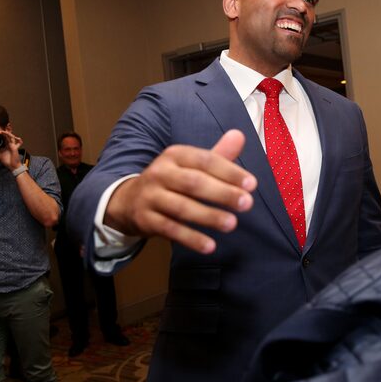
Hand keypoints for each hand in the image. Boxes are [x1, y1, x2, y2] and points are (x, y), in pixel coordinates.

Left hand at [0, 130, 23, 169]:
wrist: (12, 166)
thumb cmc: (7, 161)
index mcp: (5, 146)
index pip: (2, 139)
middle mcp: (9, 144)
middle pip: (5, 136)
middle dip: (0, 132)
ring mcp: (12, 144)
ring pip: (9, 135)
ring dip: (3, 132)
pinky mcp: (14, 145)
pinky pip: (11, 138)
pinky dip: (8, 135)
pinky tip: (3, 133)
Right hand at [105, 130, 256, 253]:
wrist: (129, 200)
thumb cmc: (171, 181)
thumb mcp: (191, 165)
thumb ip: (218, 155)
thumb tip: (240, 135)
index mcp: (175, 155)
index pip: (205, 160)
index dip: (229, 172)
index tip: (252, 184)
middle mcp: (161, 172)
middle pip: (194, 182)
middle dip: (222, 193)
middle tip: (247, 203)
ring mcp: (151, 196)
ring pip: (181, 207)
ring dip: (208, 216)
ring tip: (232, 224)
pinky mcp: (145, 219)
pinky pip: (170, 229)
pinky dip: (191, 238)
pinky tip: (210, 246)